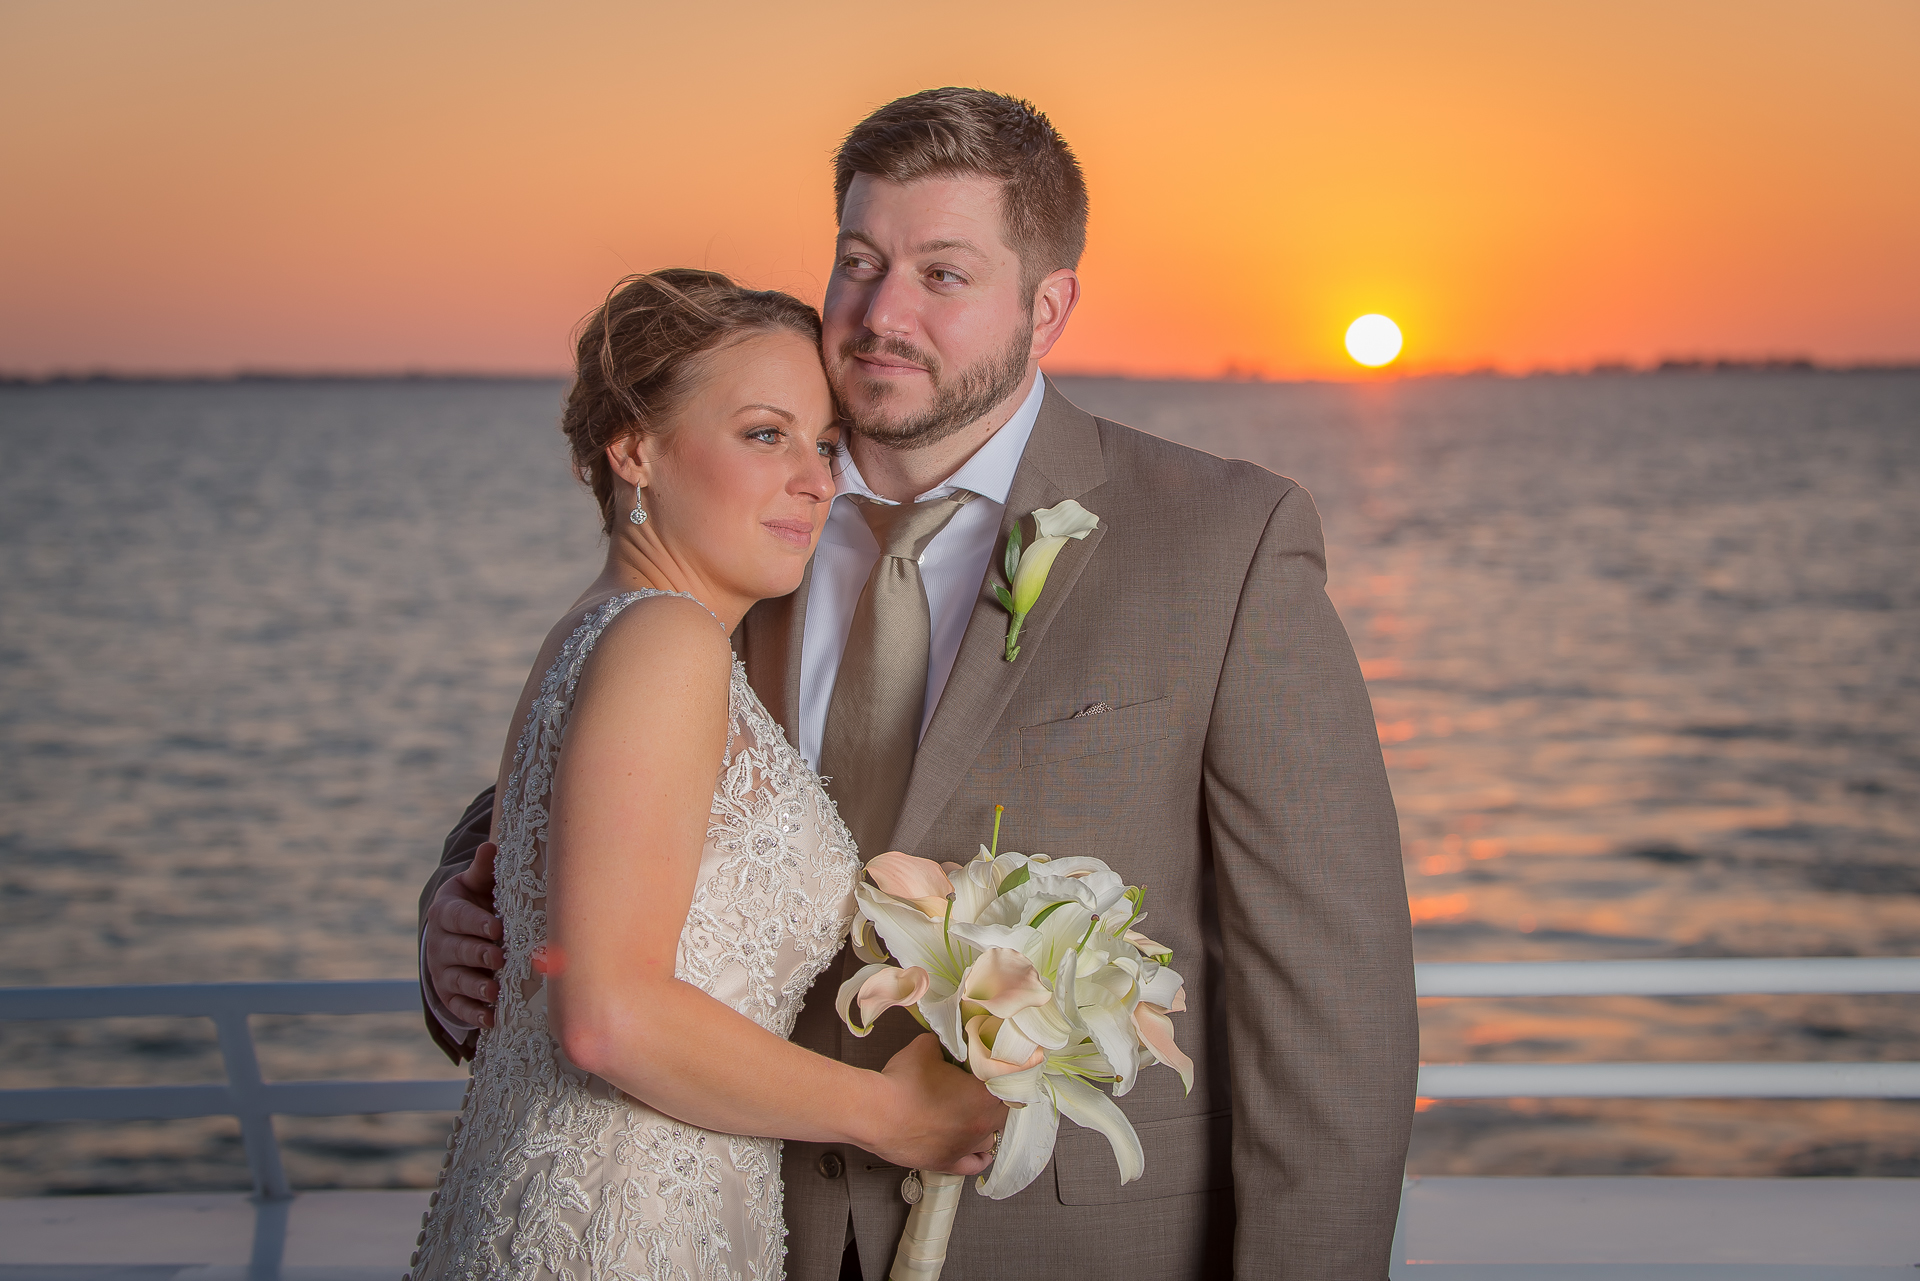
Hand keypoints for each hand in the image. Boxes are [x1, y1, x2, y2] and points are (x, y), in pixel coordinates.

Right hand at [426, 841, 503, 1027]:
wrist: (452, 930)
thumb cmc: (474, 902)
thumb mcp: (474, 884)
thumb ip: (483, 870)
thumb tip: (491, 846)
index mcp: (446, 912)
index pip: (459, 918)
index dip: (477, 923)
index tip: (497, 927)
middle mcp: (440, 943)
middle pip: (458, 950)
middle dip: (478, 954)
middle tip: (499, 957)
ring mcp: (443, 970)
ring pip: (457, 980)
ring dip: (476, 987)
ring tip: (494, 990)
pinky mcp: (448, 994)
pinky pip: (458, 1006)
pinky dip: (473, 1014)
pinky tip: (491, 1018)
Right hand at [866, 1034, 1007, 1175]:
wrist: (876, 1113)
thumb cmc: (901, 1084)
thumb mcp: (926, 1047)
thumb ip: (944, 1043)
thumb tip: (948, 1041)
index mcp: (984, 1095)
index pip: (1010, 1085)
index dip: (1004, 1076)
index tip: (995, 1071)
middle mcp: (981, 1125)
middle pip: (1003, 1113)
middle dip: (994, 1100)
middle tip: (980, 1090)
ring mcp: (965, 1147)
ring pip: (991, 1139)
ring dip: (986, 1126)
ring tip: (974, 1115)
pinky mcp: (948, 1163)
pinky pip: (975, 1165)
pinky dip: (979, 1156)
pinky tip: (978, 1150)